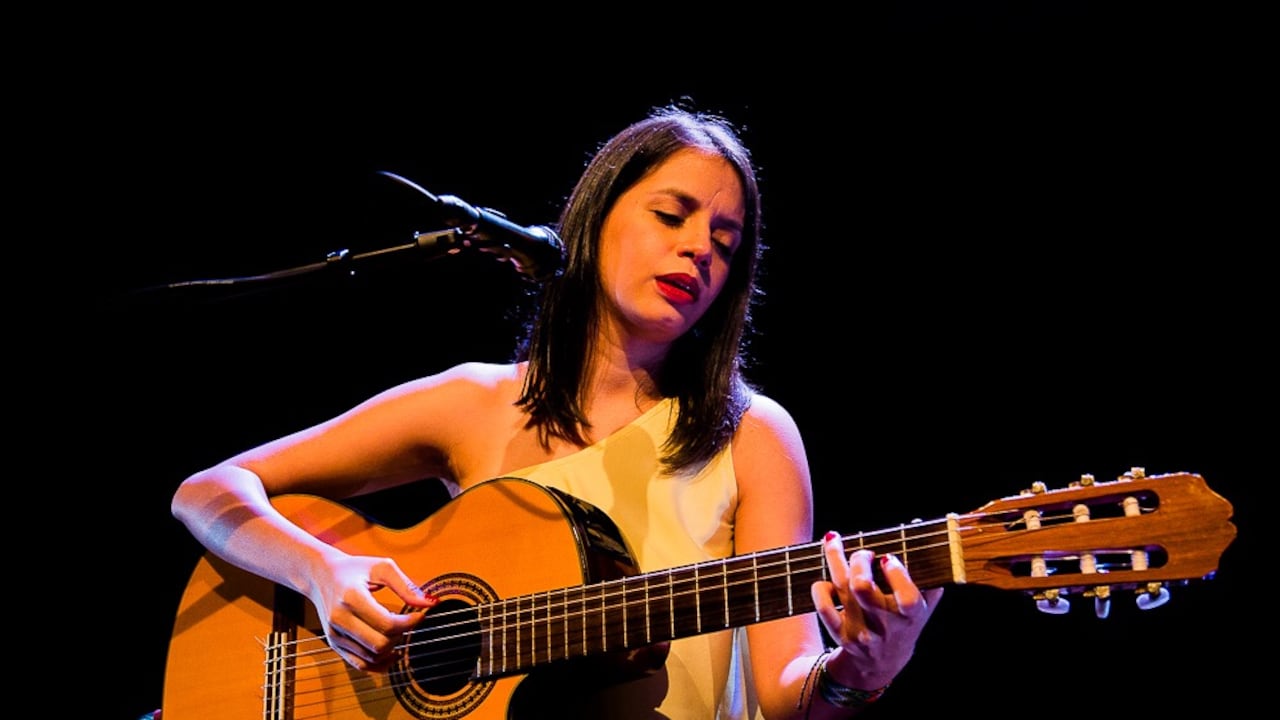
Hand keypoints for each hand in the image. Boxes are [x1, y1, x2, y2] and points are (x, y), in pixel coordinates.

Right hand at [310, 553, 437, 670]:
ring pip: (372, 657)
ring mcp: (335, 634)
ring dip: (391, 649)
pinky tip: (390, 650)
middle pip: (380, 644)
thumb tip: (430, 603)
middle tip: (406, 623)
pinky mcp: (334, 644)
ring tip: (396, 631)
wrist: (321, 575)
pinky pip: (361, 664)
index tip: (419, 615)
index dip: (409, 623)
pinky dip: (379, 663)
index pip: (387, 624)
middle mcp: (340, 619)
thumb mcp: (382, 567)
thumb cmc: (353, 569)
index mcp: (351, 597)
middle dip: (401, 636)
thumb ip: (407, 586)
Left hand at [810, 532, 942, 688]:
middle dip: (858, 561)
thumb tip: (915, 524)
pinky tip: (826, 579)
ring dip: (835, 559)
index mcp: (911, 617)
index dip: (898, 576)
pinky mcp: (841, 635)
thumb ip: (925, 570)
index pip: (908, 599)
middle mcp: (887, 627)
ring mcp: (862, 632)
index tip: (888, 558)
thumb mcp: (923, 605)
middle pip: (863, 589)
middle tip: (863, 552)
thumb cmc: (904, 622)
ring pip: (841, 589)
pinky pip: (824, 607)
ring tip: (833, 540)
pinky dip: (821, 589)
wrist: (880, 663)